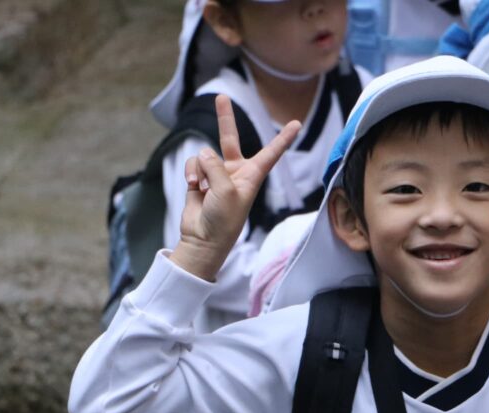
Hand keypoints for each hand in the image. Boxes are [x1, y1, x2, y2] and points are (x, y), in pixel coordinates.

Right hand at [172, 94, 300, 280]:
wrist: (203, 239)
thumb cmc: (223, 220)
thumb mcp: (226, 191)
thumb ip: (215, 166)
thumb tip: (203, 153)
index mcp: (252, 176)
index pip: (271, 153)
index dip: (283, 138)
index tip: (297, 124)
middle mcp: (236, 172)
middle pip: (230, 139)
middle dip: (225, 118)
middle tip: (221, 96)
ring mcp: (217, 174)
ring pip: (204, 155)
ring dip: (201, 168)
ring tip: (204, 188)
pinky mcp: (200, 179)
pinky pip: (193, 164)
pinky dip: (191, 172)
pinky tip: (194, 186)